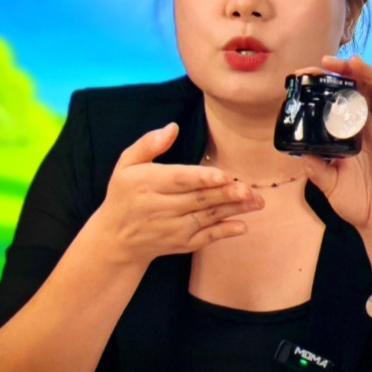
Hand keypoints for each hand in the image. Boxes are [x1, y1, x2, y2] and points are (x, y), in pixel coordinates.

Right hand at [85, 123, 259, 266]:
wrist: (116, 239)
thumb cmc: (124, 195)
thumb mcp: (126, 165)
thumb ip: (148, 144)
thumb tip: (172, 127)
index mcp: (147, 184)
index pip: (179, 180)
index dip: (202, 178)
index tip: (223, 175)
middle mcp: (160, 208)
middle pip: (198, 200)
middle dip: (225, 194)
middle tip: (248, 189)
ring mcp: (173, 228)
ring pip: (207, 217)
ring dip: (233, 210)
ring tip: (255, 201)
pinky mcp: (181, 243)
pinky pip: (206, 238)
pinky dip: (224, 233)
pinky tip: (243, 225)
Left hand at [302, 56, 371, 234]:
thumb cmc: (354, 200)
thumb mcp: (328, 183)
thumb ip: (316, 168)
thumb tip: (298, 151)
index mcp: (352, 128)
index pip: (342, 95)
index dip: (329, 80)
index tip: (310, 71)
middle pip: (364, 87)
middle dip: (350, 71)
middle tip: (331, 62)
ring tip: (357, 65)